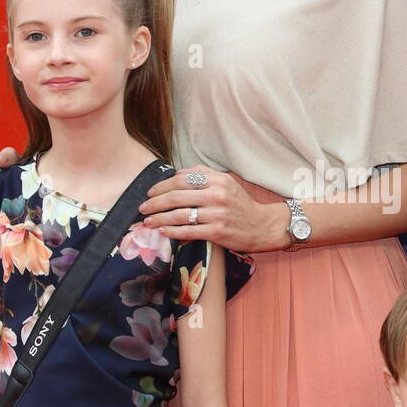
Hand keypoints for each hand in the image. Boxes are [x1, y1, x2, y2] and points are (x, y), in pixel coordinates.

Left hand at [138, 166, 283, 249]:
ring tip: (148, 221)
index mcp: (218, 180)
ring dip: (159, 218)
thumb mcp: (226, 182)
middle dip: (155, 202)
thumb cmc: (241, 204)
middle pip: (176, 196)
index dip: (162, 185)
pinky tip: (163, 231)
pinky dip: (172, 231)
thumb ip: (203, 174)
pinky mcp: (217, 232)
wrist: (262, 226)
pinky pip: (188, 231)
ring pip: (179, 215)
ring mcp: (217, 214)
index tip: (151, 192)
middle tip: (144, 207)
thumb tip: (177, 174)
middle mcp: (217, 195)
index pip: (182, 179)